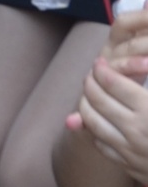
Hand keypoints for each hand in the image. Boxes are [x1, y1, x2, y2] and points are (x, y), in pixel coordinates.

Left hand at [67, 55, 147, 178]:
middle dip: (90, 81)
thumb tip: (142, 60)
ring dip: (86, 102)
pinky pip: (100, 144)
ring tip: (90, 93)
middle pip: (97, 99)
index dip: (102, 69)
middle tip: (93, 74)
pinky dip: (94, 129)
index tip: (101, 63)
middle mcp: (136, 131)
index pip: (111, 82)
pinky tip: (100, 119)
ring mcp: (131, 151)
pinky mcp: (130, 167)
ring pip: (92, 121)